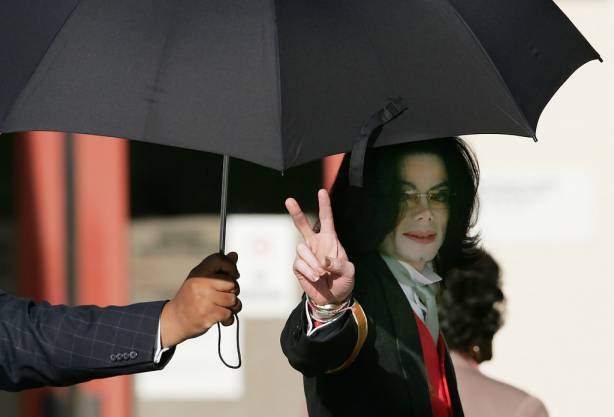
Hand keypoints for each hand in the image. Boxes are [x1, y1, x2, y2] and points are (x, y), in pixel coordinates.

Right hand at [160, 252, 241, 347]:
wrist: (176, 319)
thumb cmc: (191, 297)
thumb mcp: (201, 278)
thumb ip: (218, 267)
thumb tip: (234, 255)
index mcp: (199, 272)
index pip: (219, 259)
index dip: (231, 266)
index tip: (233, 274)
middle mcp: (200, 284)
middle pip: (232, 283)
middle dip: (234, 290)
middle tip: (225, 294)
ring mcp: (204, 300)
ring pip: (233, 300)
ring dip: (232, 306)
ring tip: (222, 306)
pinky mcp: (208, 315)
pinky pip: (229, 314)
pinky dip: (228, 318)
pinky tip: (220, 317)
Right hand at [285, 189, 354, 305]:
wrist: (333, 299)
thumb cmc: (343, 282)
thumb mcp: (349, 272)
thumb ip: (339, 264)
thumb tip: (323, 260)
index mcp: (330, 240)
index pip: (326, 220)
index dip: (324, 205)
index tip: (321, 191)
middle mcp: (315, 244)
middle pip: (303, 225)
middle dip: (296, 213)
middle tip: (289, 200)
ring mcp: (306, 255)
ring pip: (301, 248)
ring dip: (312, 262)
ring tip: (321, 274)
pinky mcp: (298, 267)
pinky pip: (299, 263)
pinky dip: (308, 271)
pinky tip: (316, 278)